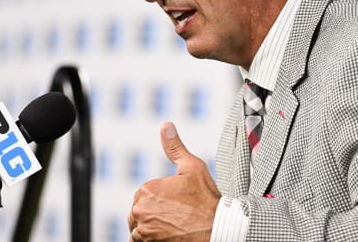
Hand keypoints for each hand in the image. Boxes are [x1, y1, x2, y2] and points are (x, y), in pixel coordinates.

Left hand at [128, 122, 220, 241]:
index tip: (179, 201)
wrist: (217, 229)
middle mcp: (140, 210)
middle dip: (155, 212)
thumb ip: (174, 147)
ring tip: (173, 225)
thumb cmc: (207, 200)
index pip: (146, 193)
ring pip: (139, 227)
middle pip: (140, 210)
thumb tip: (166, 126)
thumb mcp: (193, 167)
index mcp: (147, 189)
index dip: (163, 197)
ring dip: (151, 227)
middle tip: (177, 215)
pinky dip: (149, 239)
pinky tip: (166, 234)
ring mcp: (143, 231)